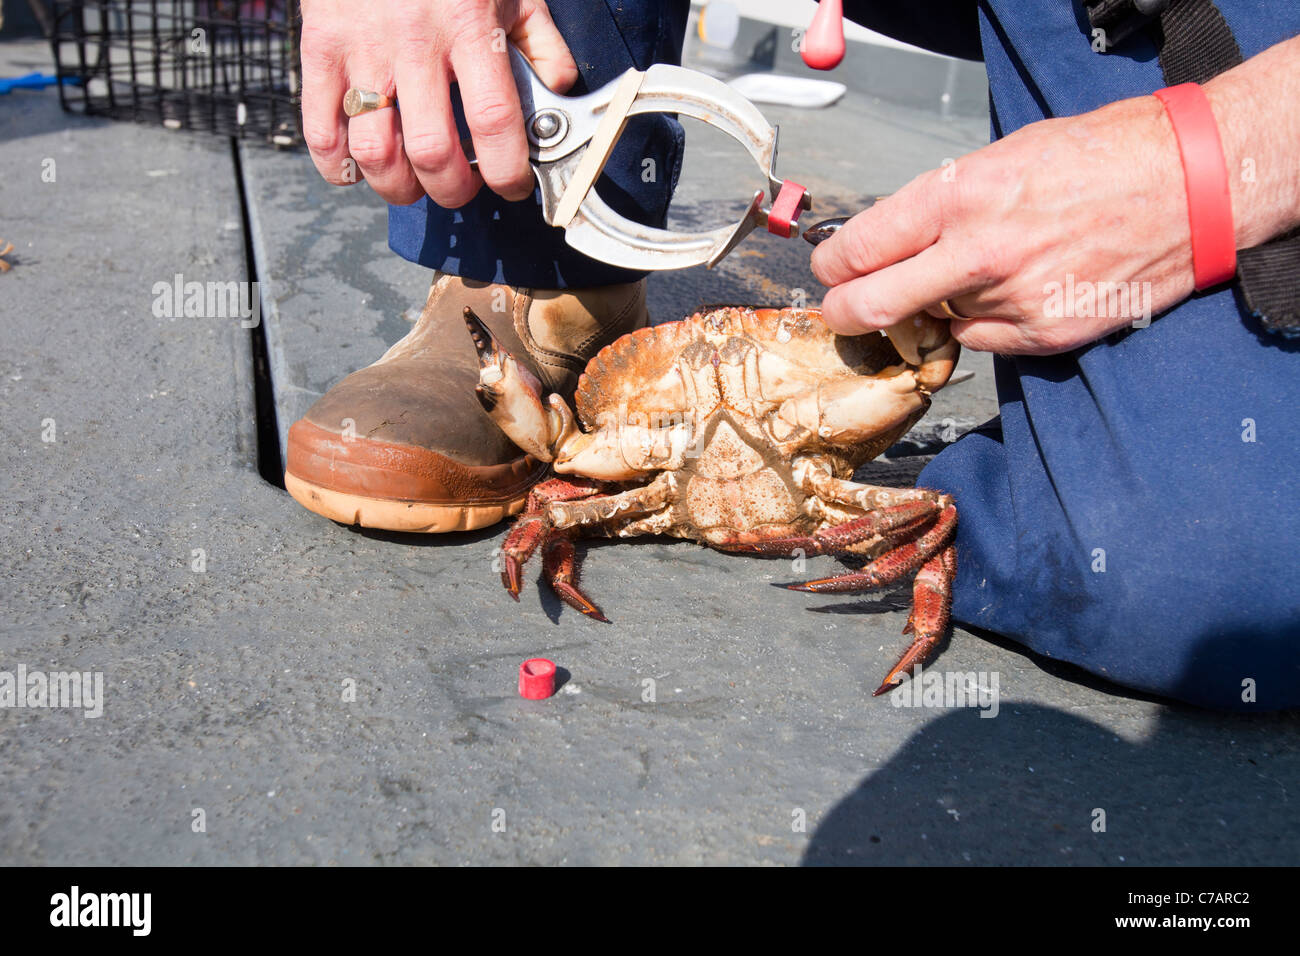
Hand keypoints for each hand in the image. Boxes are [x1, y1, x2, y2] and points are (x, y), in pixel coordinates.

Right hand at [300, 0, 577, 206]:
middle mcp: (414, 41)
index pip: (493, 120)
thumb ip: (540, 41)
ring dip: (399, 187)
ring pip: (375, 152)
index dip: (507, 170)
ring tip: (415, 184)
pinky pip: (321, 130)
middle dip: (452, 190)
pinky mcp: (319, 48)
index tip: (512, 185)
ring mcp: (362, 48)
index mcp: (468, 25)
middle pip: (431, 151)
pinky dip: (340, 167)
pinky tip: (362, 168)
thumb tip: (558, 91)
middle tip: (462, 187)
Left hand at [812, 95, 1199, 354]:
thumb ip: (940, 205)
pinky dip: (981, 324)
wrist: (1190, 186)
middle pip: (871, 305)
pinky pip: (980, 341)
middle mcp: (977, 253)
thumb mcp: (1002, 157)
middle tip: (843, 312)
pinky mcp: (1041, 335)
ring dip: (936, 307)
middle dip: (843, 313)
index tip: (830, 273)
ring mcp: (1010, 299)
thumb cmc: (1099, 157)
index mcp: (959, 196)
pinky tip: (1014, 291)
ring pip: (933, 321)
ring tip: (980, 271)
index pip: (858, 248)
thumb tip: (890, 242)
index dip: (832, 267)